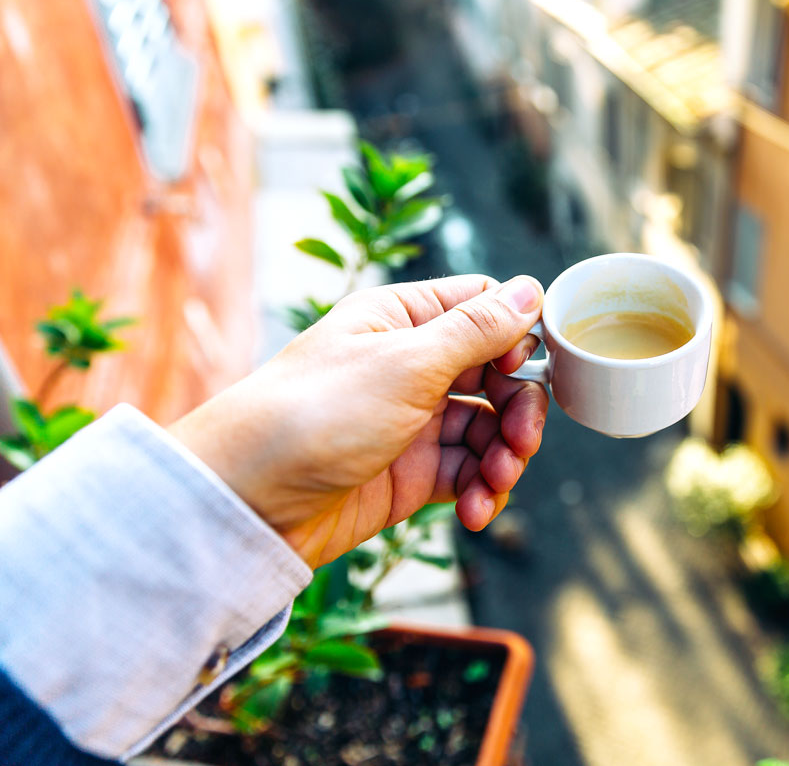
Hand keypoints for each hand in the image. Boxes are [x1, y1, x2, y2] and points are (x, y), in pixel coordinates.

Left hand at [169, 275, 547, 568]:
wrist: (247, 503)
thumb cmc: (314, 414)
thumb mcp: (406, 363)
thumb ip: (476, 330)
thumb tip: (530, 290)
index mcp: (402, 318)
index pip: (483, 309)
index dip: (515, 336)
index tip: (522, 368)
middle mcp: (410, 364)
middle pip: (496, 374)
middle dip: (518, 410)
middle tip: (520, 442)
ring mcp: (411, 420)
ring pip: (487, 429)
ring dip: (504, 457)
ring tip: (494, 484)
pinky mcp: (409, 473)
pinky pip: (466, 473)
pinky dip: (481, 491)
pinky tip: (476, 511)